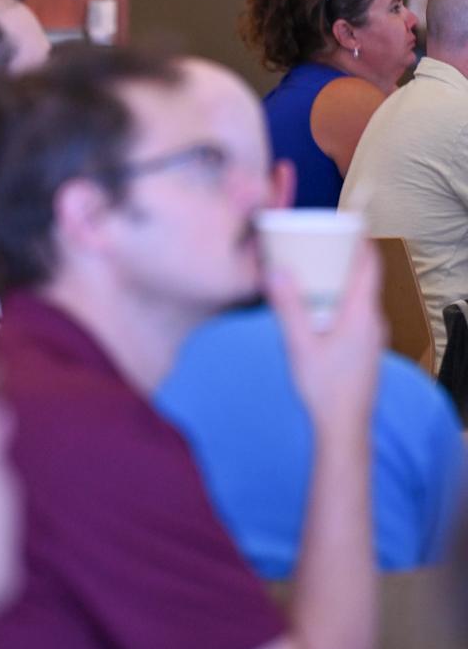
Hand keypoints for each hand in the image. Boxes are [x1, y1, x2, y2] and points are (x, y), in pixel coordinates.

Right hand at [267, 239, 382, 445]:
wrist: (344, 425)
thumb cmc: (325, 387)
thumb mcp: (299, 345)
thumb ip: (288, 307)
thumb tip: (276, 271)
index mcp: (361, 314)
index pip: (368, 265)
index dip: (359, 241)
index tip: (344, 222)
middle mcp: (372, 321)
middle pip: (362, 278)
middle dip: (341, 258)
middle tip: (314, 243)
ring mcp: (370, 336)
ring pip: (357, 297)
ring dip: (336, 281)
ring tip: (309, 271)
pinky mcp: (363, 348)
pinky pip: (353, 313)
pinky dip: (336, 300)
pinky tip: (314, 309)